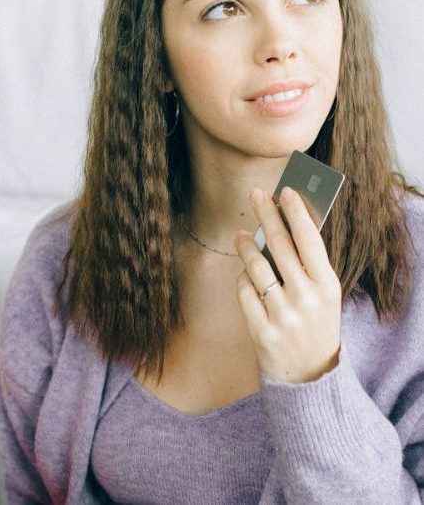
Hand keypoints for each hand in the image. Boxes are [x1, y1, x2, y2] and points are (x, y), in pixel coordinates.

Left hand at [234, 186, 341, 383]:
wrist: (310, 377)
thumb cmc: (316, 327)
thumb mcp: (323, 297)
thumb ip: (306, 268)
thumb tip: (282, 229)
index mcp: (327, 286)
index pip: (310, 239)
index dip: (296, 212)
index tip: (285, 191)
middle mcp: (306, 298)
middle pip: (280, 245)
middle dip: (266, 215)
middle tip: (255, 195)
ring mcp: (282, 315)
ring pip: (256, 267)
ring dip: (246, 246)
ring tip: (241, 235)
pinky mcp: (261, 330)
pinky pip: (244, 292)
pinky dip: (242, 279)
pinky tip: (245, 274)